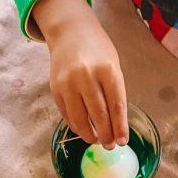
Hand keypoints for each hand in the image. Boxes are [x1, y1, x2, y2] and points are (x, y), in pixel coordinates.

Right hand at [33, 0, 127, 147]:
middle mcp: (87, 76)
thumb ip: (114, 92)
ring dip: (90, 134)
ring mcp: (68, 83)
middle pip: (99, 115)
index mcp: (107, 69)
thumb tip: (115, 125)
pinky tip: (83, 130)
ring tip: (96, 140)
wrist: (70, 32)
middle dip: (106, 134)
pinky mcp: (56, 89)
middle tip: (109, 145)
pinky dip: (76, 126)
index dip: (120, 126)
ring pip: (81, 118)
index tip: (122, 141)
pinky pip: (67, 114)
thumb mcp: (112, 65)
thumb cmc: (97, 50)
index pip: (116, 105)